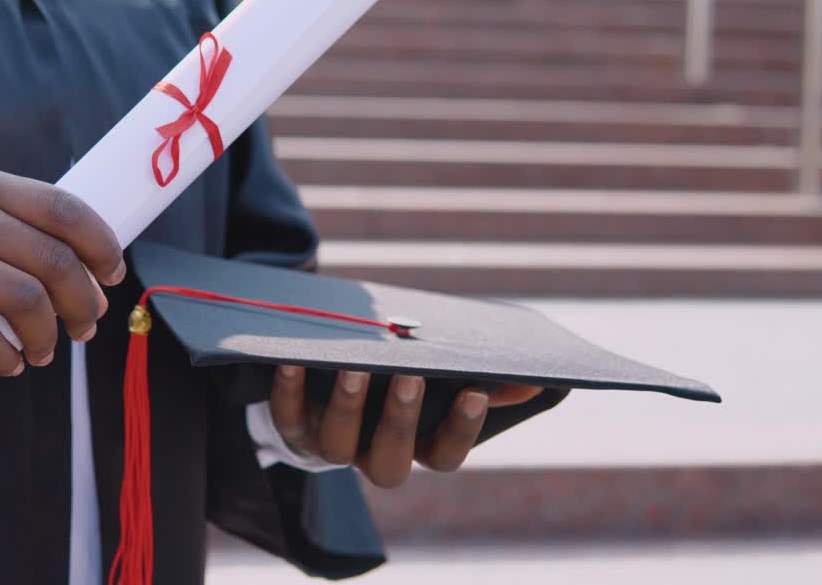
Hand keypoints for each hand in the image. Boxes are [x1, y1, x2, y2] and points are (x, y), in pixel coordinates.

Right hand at [0, 166, 124, 375]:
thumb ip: (27, 234)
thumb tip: (97, 282)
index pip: (64, 210)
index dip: (102, 246)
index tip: (112, 276)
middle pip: (53, 260)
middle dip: (83, 302)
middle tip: (85, 326)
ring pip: (26, 301)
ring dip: (48, 335)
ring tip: (45, 349)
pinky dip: (9, 358)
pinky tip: (13, 363)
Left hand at [269, 367, 543, 487]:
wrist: (328, 381)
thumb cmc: (400, 375)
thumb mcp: (441, 375)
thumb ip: (482, 378)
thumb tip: (536, 376)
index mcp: (418, 446)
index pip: (446, 456)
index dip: (461, 428)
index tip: (474, 388)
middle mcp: (373, 456)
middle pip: (389, 460)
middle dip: (402, 418)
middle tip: (411, 373)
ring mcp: (332, 445)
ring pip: (337, 443)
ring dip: (348, 404)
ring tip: (354, 364)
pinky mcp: (292, 428)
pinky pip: (285, 418)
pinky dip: (288, 391)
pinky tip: (294, 360)